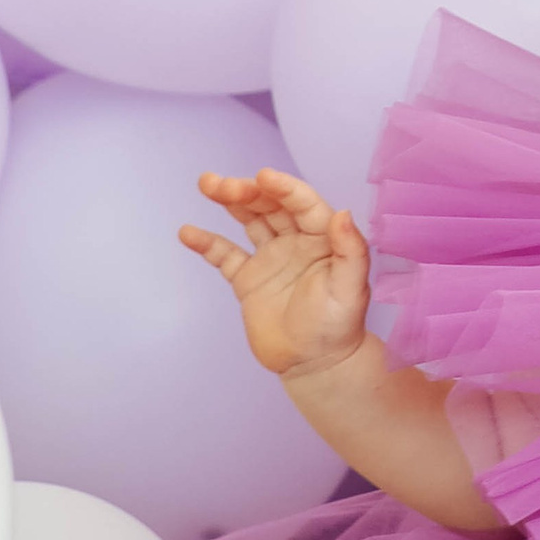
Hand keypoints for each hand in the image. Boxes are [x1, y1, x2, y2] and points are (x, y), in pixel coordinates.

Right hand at [180, 168, 371, 381]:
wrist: (314, 364)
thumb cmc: (339, 325)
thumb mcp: (351, 289)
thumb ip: (351, 251)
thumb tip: (343, 212)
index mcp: (323, 238)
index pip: (303, 204)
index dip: (284, 188)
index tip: (263, 175)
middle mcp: (296, 241)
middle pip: (271, 206)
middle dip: (249, 191)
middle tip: (224, 185)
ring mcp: (270, 257)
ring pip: (249, 220)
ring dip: (229, 201)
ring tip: (207, 184)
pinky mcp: (248, 278)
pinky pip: (225, 255)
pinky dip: (207, 243)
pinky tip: (188, 232)